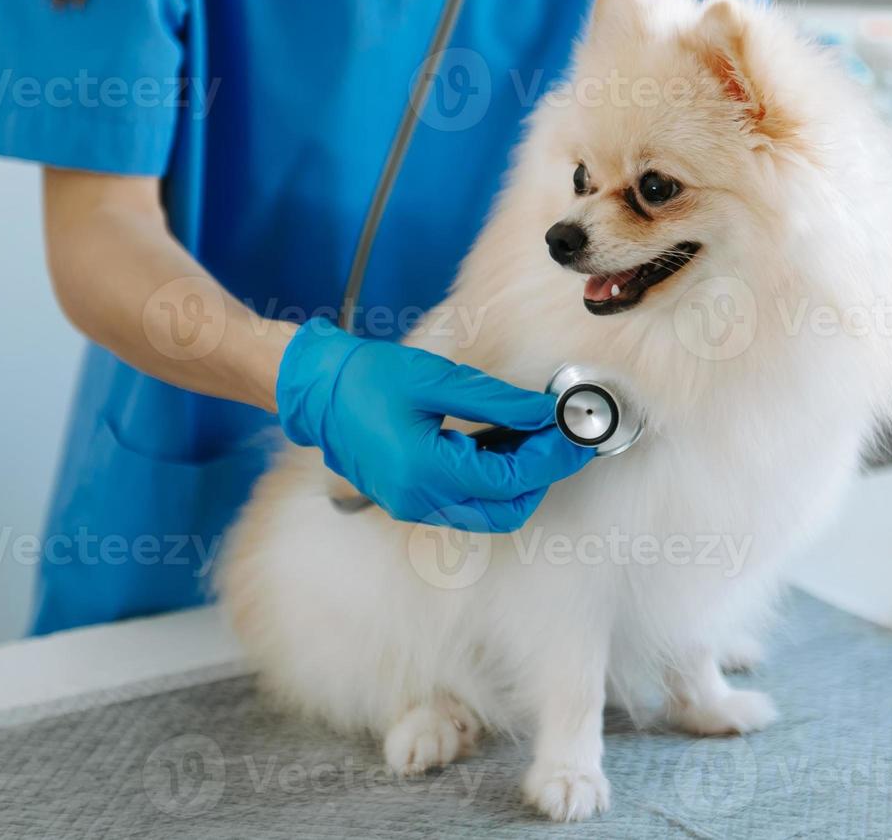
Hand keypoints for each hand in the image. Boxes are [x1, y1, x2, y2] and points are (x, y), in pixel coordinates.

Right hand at [275, 318, 592, 531]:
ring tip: (532, 437)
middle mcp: (419, 500)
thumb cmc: (367, 378)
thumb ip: (497, 402)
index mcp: (424, 471)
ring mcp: (412, 506)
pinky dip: (491, 481)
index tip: (572, 435)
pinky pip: (464, 504)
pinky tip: (501, 445)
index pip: (510, 482)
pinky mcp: (410, 500)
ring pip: (487, 512)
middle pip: (505, 509)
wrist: (319, 390)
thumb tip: (543, 414)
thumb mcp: (437, 380)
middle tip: (558, 438)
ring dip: (517, 481)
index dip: (549, 460)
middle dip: (540, 477)